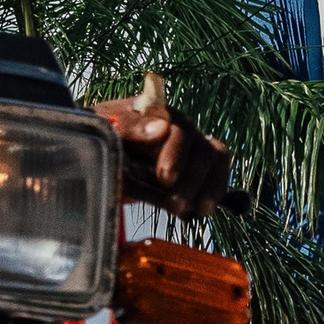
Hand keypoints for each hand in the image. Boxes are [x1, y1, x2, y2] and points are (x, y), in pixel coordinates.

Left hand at [95, 73, 229, 219]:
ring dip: (205, 188)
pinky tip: (201, 210)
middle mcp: (179, 125)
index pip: (174, 127)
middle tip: (175, 205)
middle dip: (189, 180)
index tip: (166, 178)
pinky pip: (219, 173)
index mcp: (156, 111)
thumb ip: (130, 128)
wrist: (105, 151)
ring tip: (188, 212)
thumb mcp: (106, 129)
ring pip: (213, 159)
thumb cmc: (104, 136)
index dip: (174, 153)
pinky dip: (214, 191)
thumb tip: (161, 129)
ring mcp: (192, 143)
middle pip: (198, 147)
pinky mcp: (200, 164)